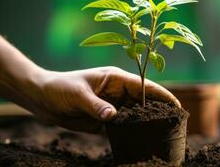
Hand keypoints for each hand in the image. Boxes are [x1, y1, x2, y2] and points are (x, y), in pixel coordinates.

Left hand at [27, 66, 180, 132]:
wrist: (42, 98)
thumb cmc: (59, 89)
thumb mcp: (78, 95)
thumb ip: (96, 105)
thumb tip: (114, 117)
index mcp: (116, 79)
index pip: (145, 86)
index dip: (162, 95)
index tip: (177, 106)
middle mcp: (118, 91)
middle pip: (145, 101)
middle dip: (160, 110)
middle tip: (177, 124)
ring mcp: (113, 105)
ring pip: (137, 114)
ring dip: (148, 123)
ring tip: (164, 134)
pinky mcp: (106, 118)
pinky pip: (125, 125)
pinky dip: (133, 131)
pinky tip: (142, 140)